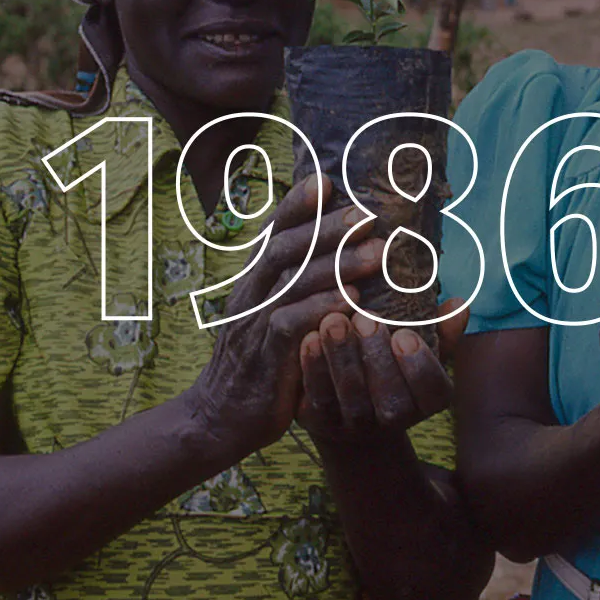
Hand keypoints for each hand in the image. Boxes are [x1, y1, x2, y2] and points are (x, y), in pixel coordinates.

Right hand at [186, 174, 383, 460]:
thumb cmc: (262, 362)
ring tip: (379, 251)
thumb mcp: (274, 316)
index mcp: (254, 280)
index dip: (296, 205)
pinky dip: (322, 307)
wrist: (220, 417)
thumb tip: (341, 253)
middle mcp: (251, 292)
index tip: (327, 181)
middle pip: (287, 249)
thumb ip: (299, 286)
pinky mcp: (265, 355)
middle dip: (328, 228)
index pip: (273, 233)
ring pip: (293, 282)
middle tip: (369, 214)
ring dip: (339, 263)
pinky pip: (291, 324)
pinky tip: (354, 299)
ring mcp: (254, 322)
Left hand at [298, 298, 468, 445]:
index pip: (434, 392)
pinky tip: (309, 338)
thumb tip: (458, 303)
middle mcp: (394, 419)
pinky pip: (319, 397)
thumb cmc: (392, 365)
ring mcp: (356, 425)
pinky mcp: (321, 421)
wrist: (348, 407)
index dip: (421, 367)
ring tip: (333, 321)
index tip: (405, 335)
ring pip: (353, 397)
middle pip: (392, 399)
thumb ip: (438, 329)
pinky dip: (314, 368)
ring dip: (342, 358)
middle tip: (367, 319)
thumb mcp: (417, 348)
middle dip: (378, 357)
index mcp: (426, 401)